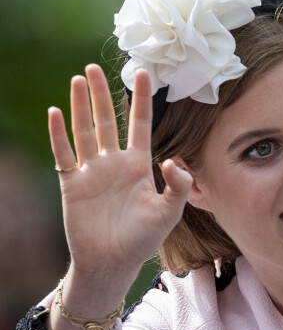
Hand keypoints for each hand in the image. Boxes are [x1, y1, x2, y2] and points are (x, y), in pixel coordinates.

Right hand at [49, 64, 191, 285]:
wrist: (113, 262)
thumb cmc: (143, 239)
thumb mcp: (169, 213)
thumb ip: (178, 186)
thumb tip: (172, 160)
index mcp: (139, 165)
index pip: (140, 124)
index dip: (141, 100)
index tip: (144, 73)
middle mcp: (114, 163)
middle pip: (108, 121)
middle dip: (103, 94)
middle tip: (96, 67)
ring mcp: (92, 171)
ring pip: (85, 131)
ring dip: (81, 106)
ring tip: (78, 79)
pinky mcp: (72, 184)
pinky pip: (64, 155)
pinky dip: (59, 135)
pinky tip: (56, 112)